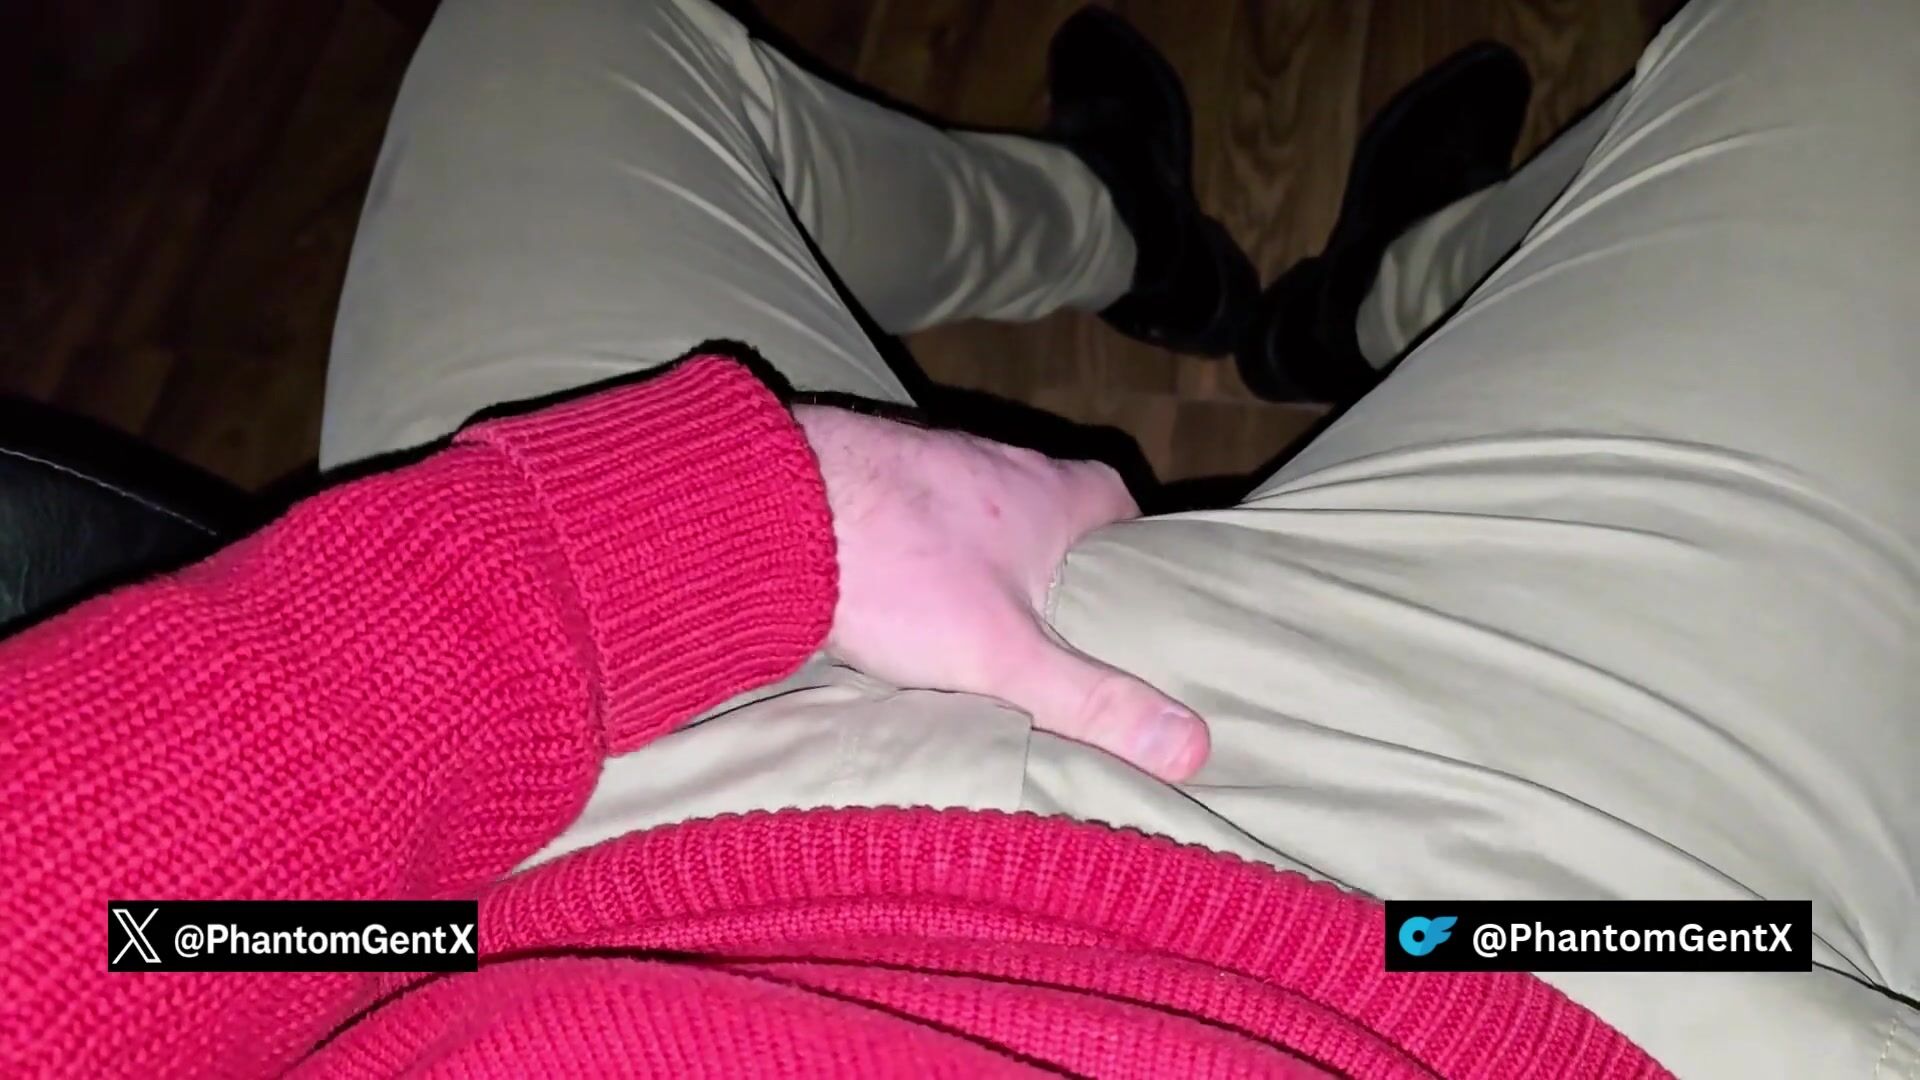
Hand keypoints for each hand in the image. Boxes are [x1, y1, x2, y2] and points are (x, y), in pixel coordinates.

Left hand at [795, 404, 1208, 780]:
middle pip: (1057, 517)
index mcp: (1055, 491)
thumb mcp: (1007, 655)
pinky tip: (911, 609)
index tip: (1144, 606)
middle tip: (1074, 635)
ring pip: (985, 522)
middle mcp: (1000, 465)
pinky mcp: (874, 487)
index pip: (1125, 510)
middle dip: (1064, 572)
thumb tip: (1191, 749)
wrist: (772, 505)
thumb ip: (1092, 701)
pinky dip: (929, 564)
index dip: (1139, 556)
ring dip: (992, 568)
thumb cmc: (899, 569)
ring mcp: (933, 469)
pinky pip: (923, 527)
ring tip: (995, 634)